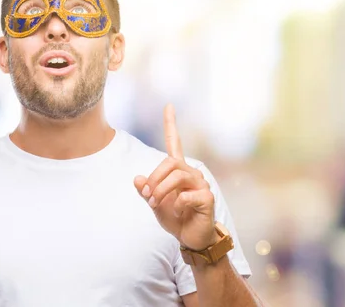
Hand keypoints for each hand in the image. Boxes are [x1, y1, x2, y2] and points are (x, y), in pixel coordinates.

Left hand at [134, 104, 217, 250]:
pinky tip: (179, 212)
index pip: (174, 143)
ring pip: (177, 176)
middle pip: (169, 163)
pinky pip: (186, 196)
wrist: (192, 238)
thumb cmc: (175, 218)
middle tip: (147, 195)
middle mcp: (192, 173)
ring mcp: (201, 184)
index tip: (168, 106)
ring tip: (156, 203)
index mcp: (178, 170)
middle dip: (154, 179)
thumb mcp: (155, 204)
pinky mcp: (207, 197)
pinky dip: (176, 205)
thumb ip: (146, 190)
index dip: (171, 124)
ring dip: (161, 190)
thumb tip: (137, 178)